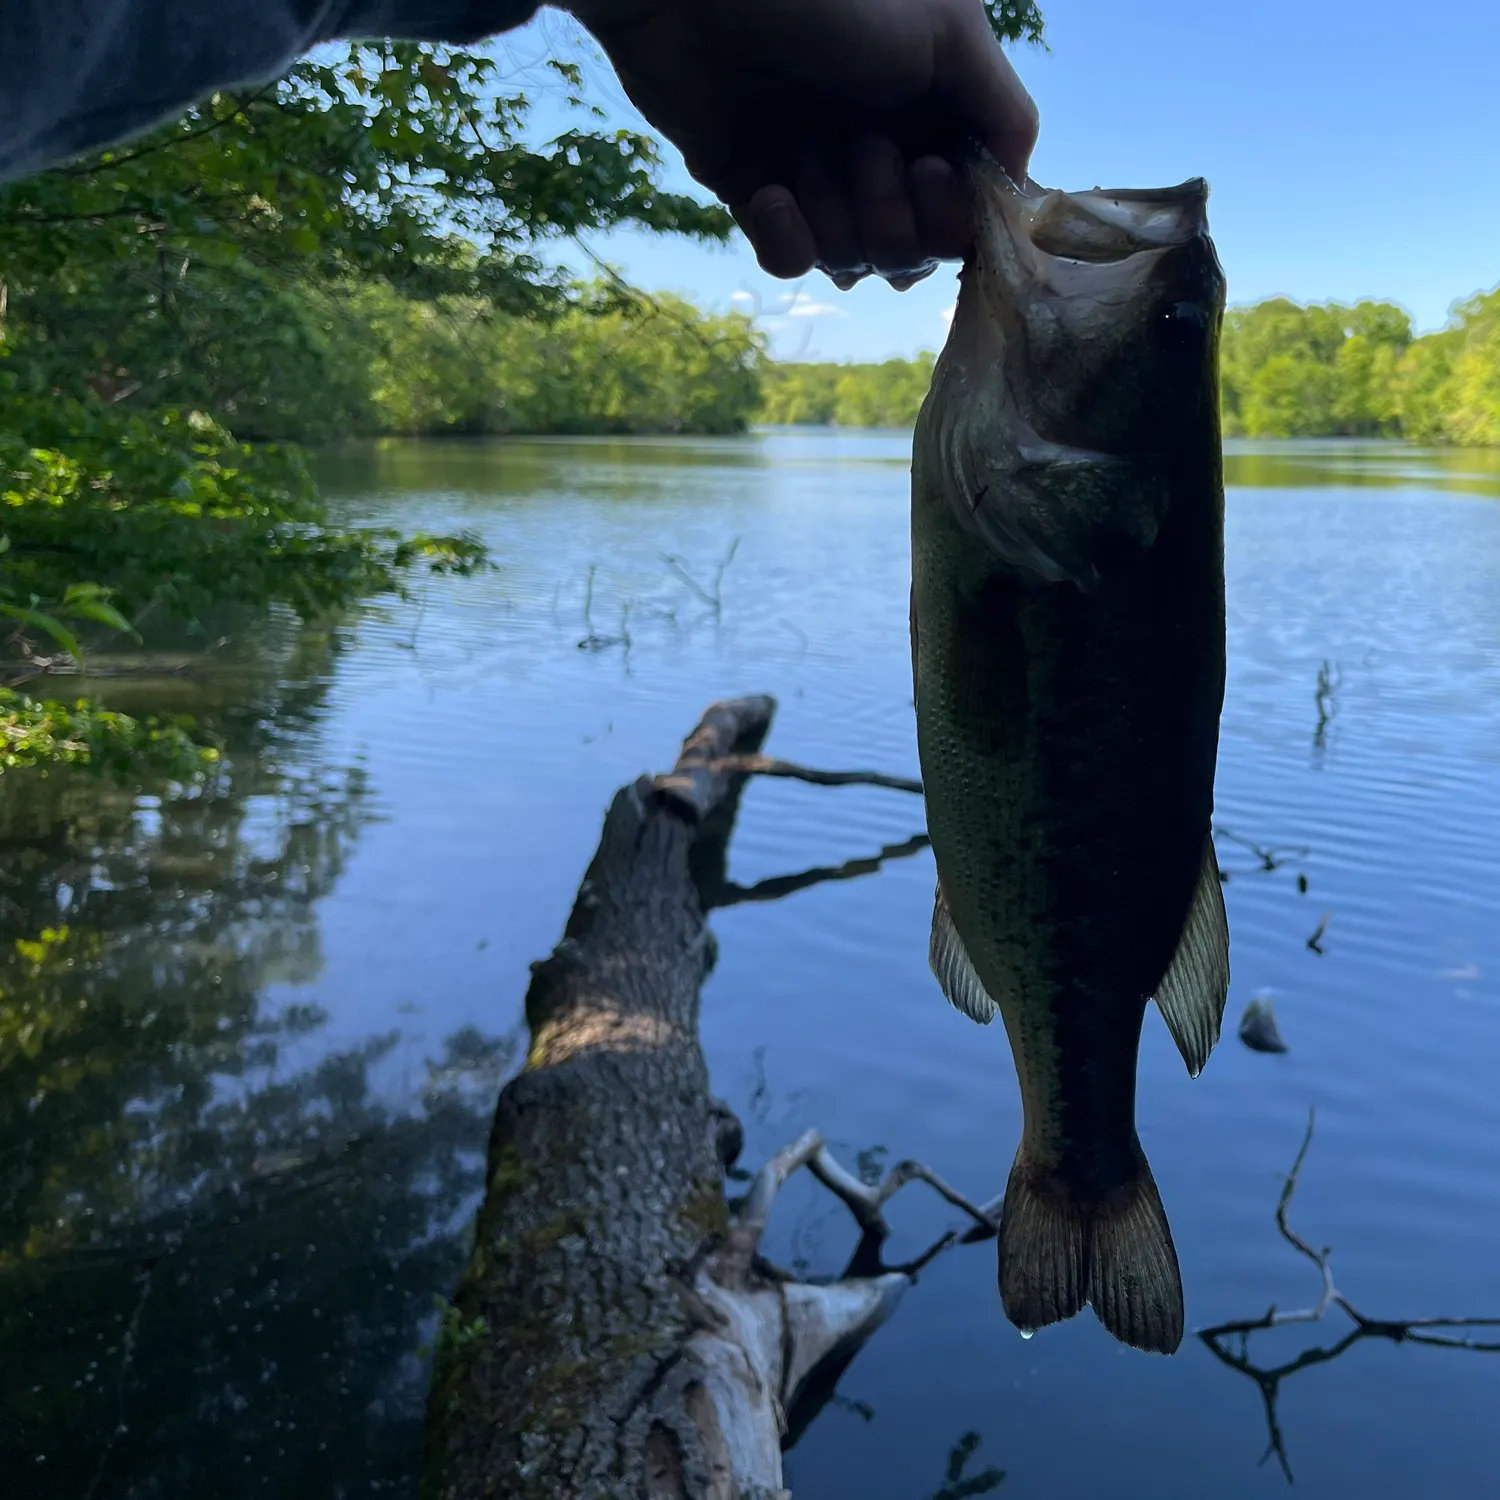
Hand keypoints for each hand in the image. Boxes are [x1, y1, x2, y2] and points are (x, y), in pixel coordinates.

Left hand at [568, 0, 1038, 290]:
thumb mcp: (948, 30)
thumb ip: (1003, 111)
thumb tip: (1017, 191)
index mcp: (933, 107)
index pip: (965, 211)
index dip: (950, 216)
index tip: (925, 170)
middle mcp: (881, 145)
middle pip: (911, 250)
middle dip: (886, 213)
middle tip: (857, 142)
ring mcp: (816, 173)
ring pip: (851, 260)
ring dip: (831, 212)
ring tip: (800, 143)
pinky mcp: (754, 194)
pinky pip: (791, 260)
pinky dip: (784, 238)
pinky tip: (766, 191)